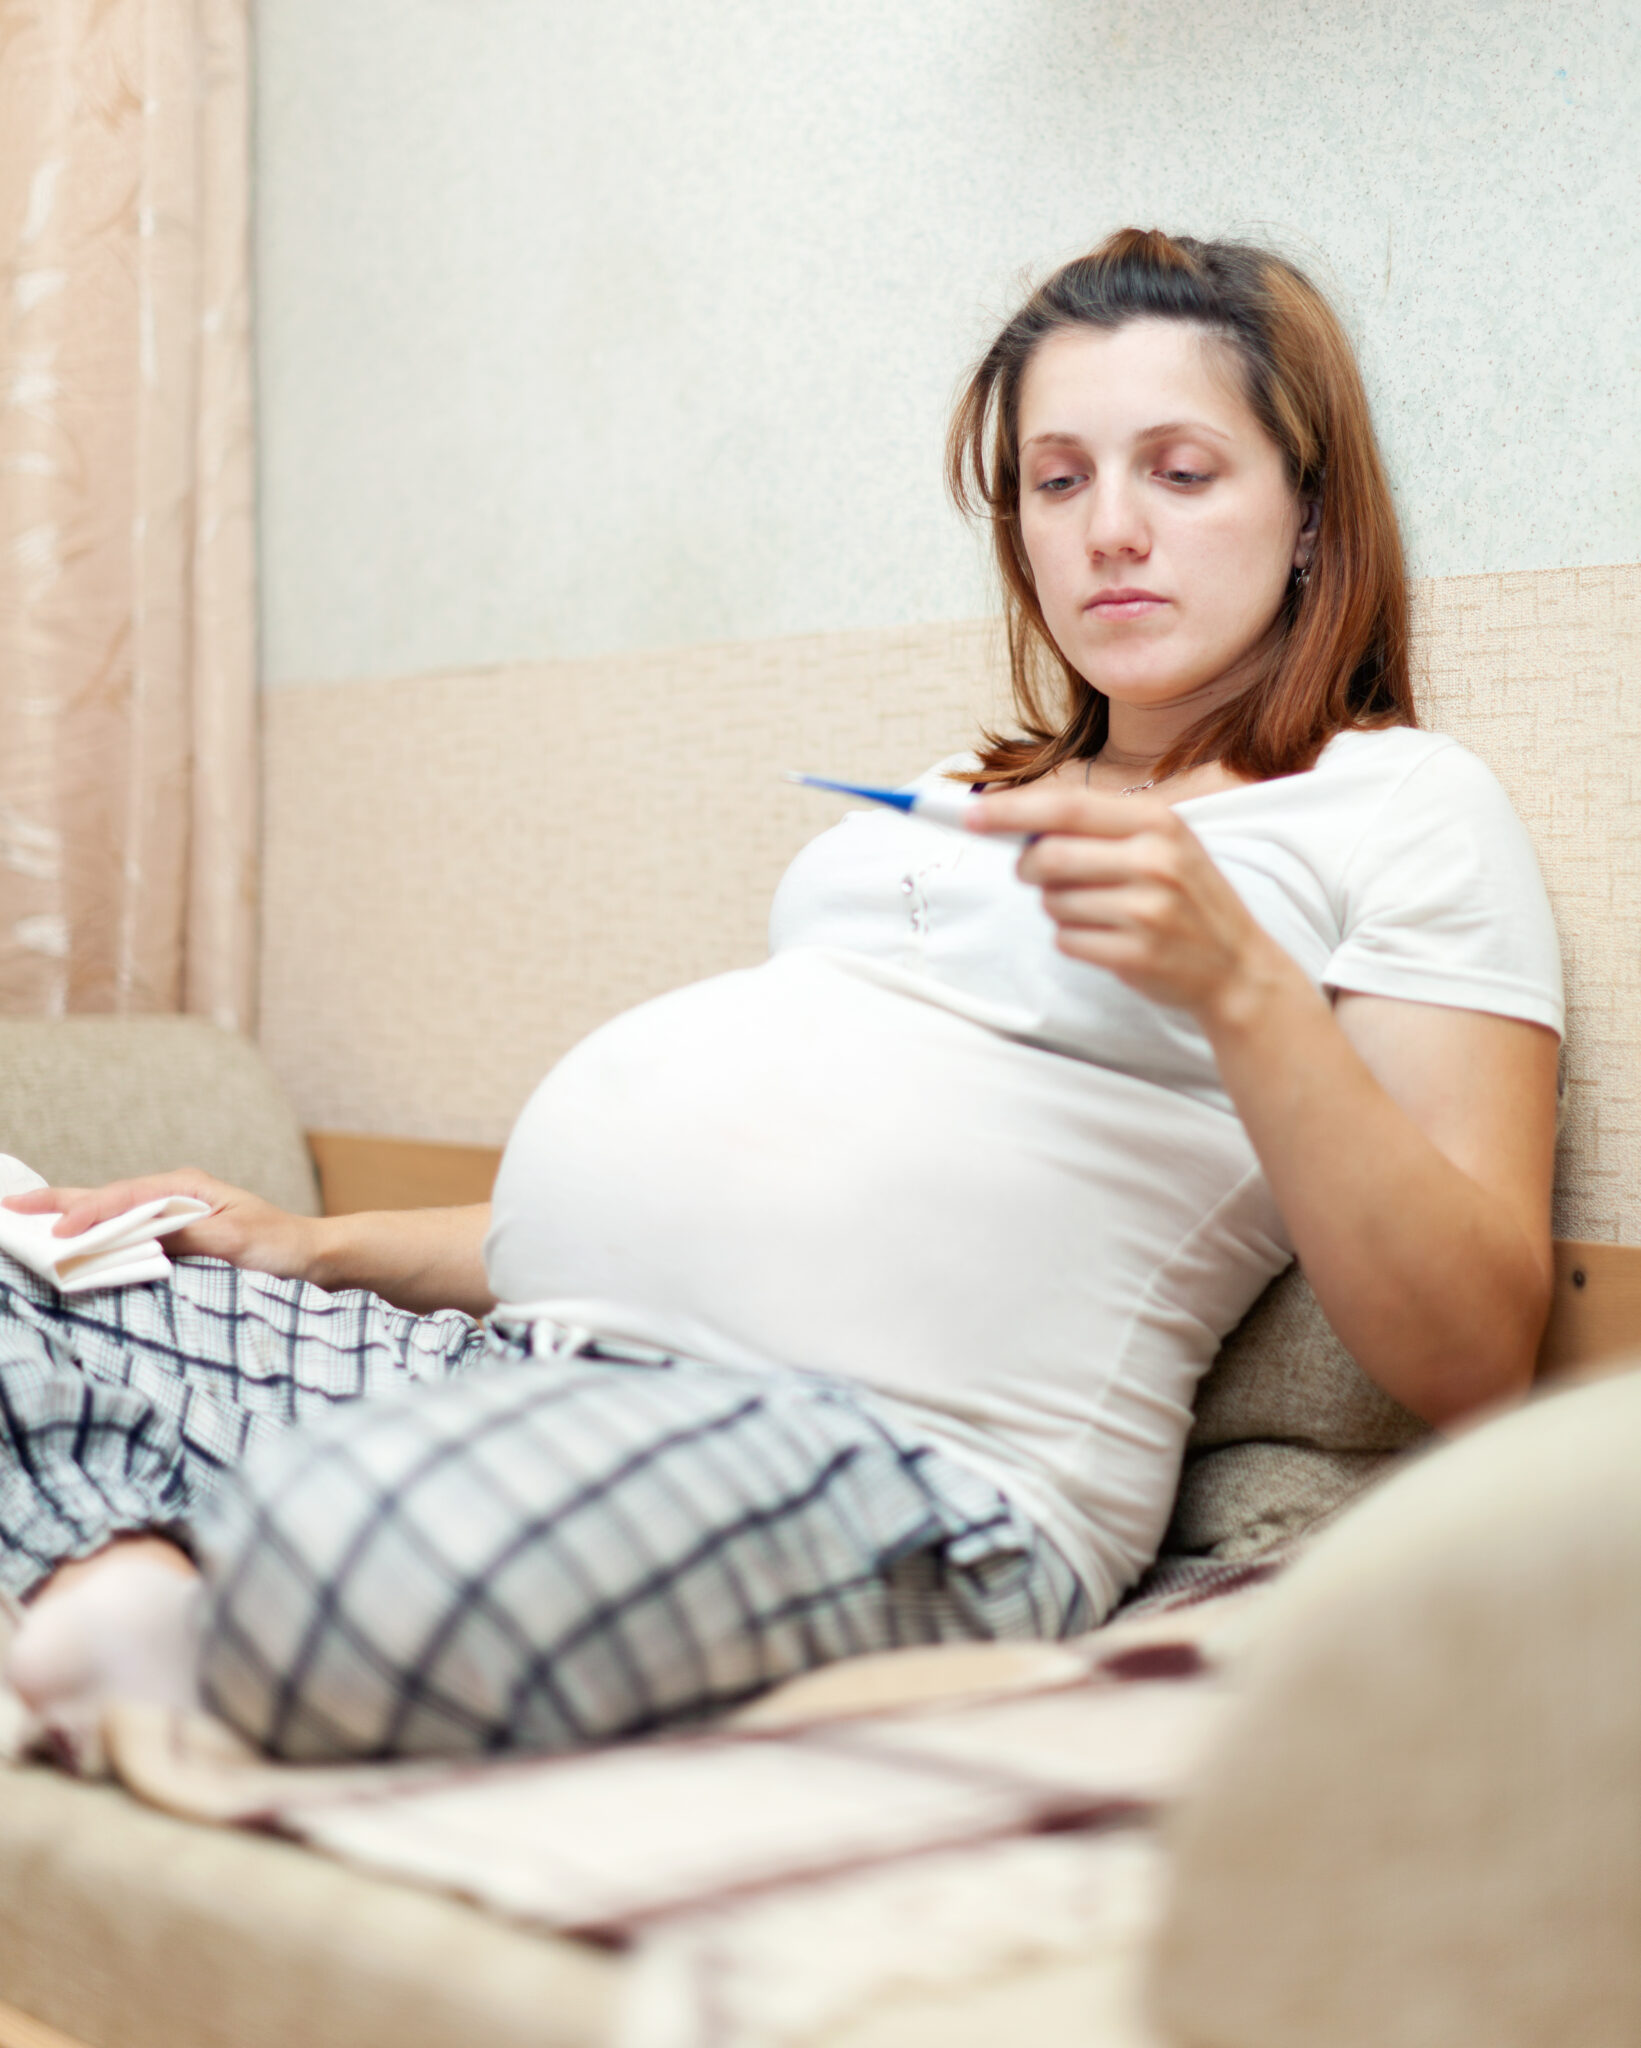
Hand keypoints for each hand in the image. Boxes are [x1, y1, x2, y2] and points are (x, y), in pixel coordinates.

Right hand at [2, 1169, 321, 1282]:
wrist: (313, 1257)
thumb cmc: (280, 1245)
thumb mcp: (234, 1240)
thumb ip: (186, 1234)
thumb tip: (139, 1233)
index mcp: (185, 1187)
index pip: (123, 1198)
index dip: (87, 1214)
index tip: (57, 1233)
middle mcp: (175, 1195)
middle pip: (107, 1198)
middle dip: (60, 1203)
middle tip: (11, 1208)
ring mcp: (173, 1215)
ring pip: (113, 1215)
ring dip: (73, 1219)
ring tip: (28, 1222)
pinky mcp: (177, 1237)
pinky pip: (128, 1234)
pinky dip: (98, 1237)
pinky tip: (75, 1245)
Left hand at [968, 785, 1290, 1018]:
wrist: (1237, 966)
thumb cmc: (1185, 897)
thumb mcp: (1160, 844)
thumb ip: (1096, 829)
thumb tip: (1012, 823)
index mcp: (1156, 822)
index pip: (1065, 807)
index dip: (1010, 811)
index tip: (968, 816)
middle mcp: (1154, 860)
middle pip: (1048, 855)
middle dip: (1028, 868)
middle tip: (1035, 874)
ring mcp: (1147, 909)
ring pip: (1052, 901)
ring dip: (1058, 908)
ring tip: (1098, 911)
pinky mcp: (1136, 953)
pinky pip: (1067, 940)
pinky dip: (1073, 939)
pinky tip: (1108, 938)